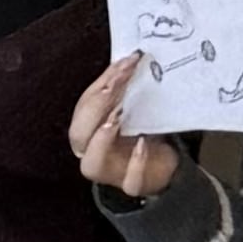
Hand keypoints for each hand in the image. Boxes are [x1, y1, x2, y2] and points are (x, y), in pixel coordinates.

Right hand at [69, 53, 180, 202]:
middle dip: (95, 109)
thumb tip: (129, 56)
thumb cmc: (143, 129)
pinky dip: (136, 163)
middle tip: (116, 89)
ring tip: (116, 118)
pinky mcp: (134, 185)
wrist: (164, 161)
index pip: (83, 106)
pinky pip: (129, 182)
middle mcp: (91, 151)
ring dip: (101, 140)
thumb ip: (125, 88)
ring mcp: (111, 172)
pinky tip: (143, 144)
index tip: (123, 66)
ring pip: (91, 164)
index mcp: (88, 128)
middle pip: (78, 134)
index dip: (99, 86)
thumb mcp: (133, 105)